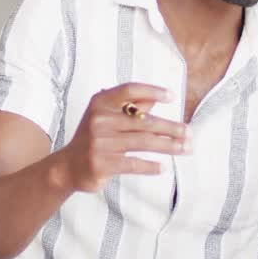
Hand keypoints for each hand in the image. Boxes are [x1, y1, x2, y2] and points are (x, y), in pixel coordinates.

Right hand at [53, 82, 189, 193]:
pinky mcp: (102, 163)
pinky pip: (132, 164)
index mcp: (100, 103)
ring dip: (168, 146)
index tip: (171, 97)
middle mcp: (99, 120)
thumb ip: (129, 108)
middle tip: (190, 132)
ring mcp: (99, 142)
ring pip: (142, 142)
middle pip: (143, 121)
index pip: (129, 90)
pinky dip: (150, 166)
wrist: (67, 166)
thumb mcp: (105, 117)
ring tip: (186, 148)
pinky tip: (164, 167)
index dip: (151, 91)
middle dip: (170, 128)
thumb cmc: (94, 139)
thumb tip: (157, 99)